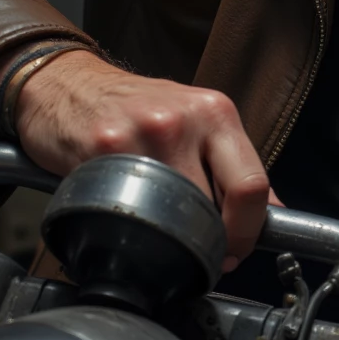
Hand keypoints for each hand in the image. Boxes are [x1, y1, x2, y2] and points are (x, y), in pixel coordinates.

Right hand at [14, 51, 269, 270]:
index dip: (247, 231)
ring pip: (174, 215)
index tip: (237, 250)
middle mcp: (185, 119)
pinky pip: (128, 211)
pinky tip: (124, 214)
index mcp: (216, 112)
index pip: (252, 185)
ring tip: (162, 232)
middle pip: (216, 206)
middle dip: (213, 242)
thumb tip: (269, 214)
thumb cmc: (136, 107)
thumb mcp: (195, 121)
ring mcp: (144, 134)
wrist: (69, 84)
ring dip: (173, 239)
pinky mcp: (103, 150)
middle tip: (203, 254)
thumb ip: (231, 164)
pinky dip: (131, 226)